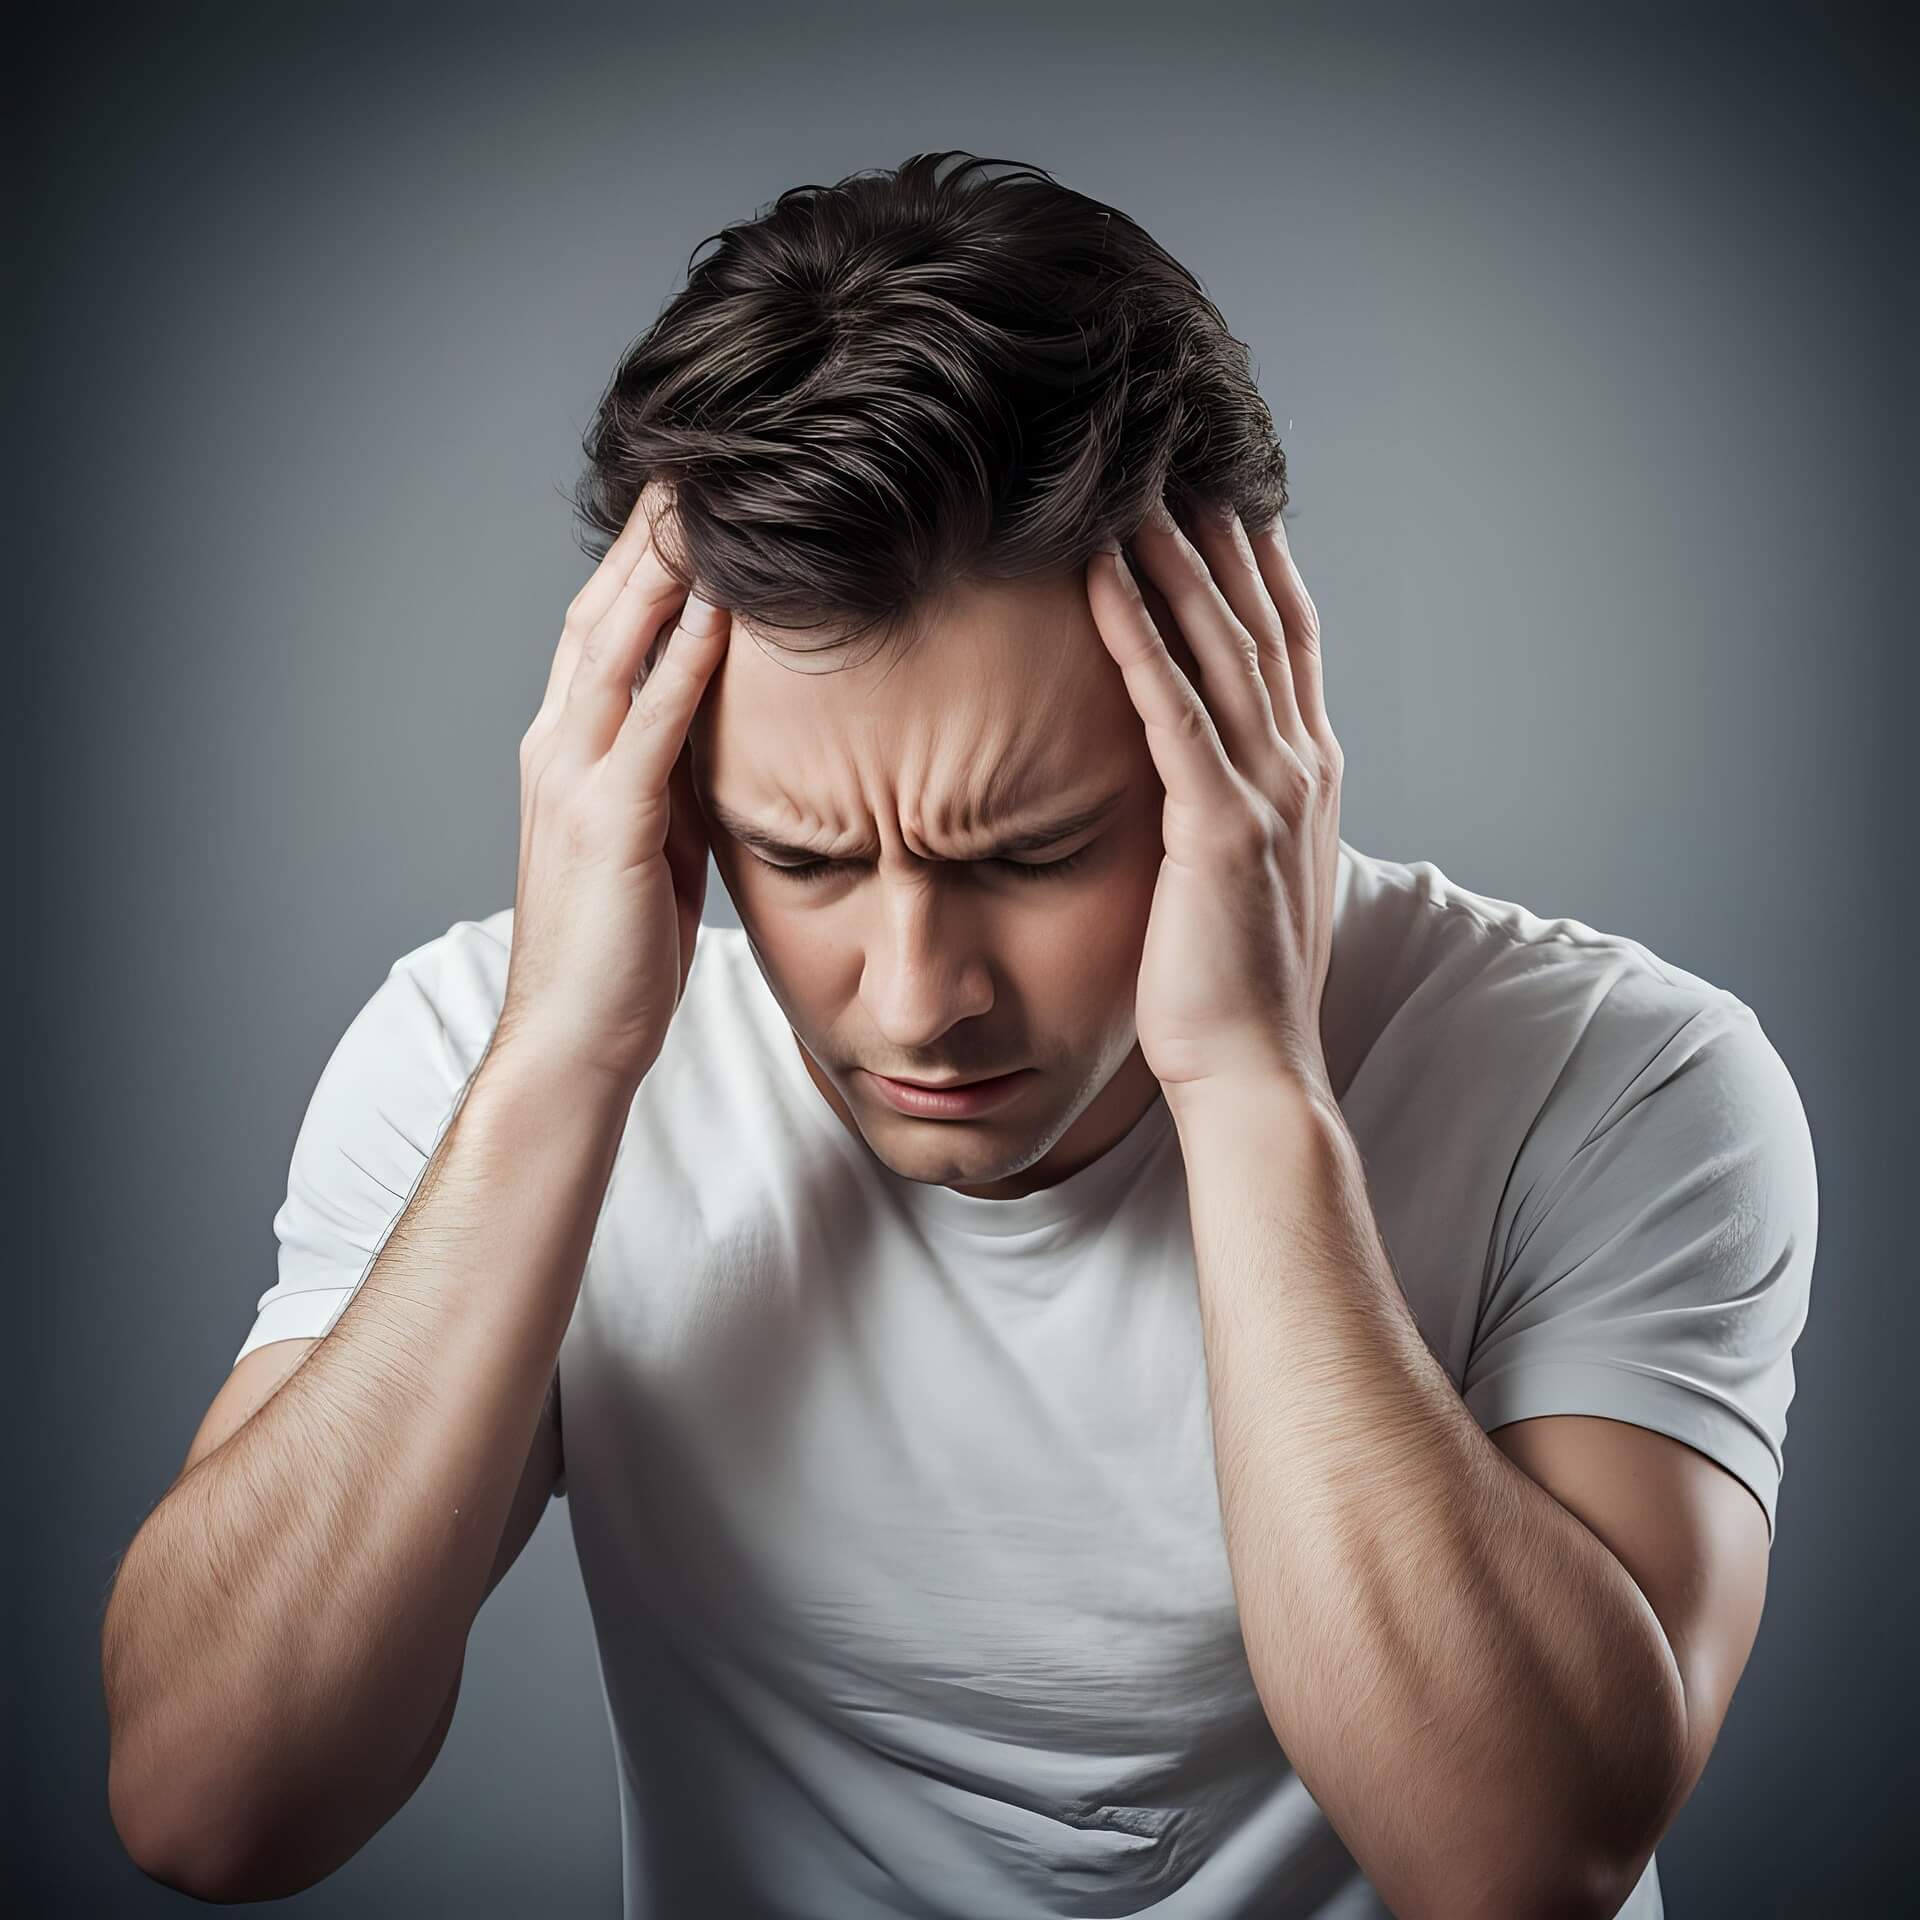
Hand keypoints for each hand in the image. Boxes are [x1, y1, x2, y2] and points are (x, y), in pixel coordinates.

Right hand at [493, 478, 730, 1094]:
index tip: (688, 503)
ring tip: (707, 499)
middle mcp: (557, 749)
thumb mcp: (650, 844)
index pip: (601, 631)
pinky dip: (685, 658)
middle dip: (648, 536)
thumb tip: (721, 730)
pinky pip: (652, 721)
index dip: (641, 562)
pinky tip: (721, 607)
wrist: (576, 1039)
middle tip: (697, 463)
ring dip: (664, 569)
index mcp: (565, 753)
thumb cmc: (620, 952)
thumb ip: (670, 778)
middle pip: (601, 613)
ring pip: (616, 646)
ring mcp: (575, 780)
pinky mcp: (610, 821)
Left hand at [1086, 494, 1342, 1108]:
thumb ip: (1240, 804)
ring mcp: (1269, 792)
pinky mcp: (1219, 828)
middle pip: (1260, 613)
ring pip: (1219, 641)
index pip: (1284, 635)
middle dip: (1218, 524)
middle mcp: (1302, 764)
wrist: (1256, 1073)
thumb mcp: (1250, 874)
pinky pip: (1171, 707)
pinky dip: (1137, 631)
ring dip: (1173, 552)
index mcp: (1309, 772)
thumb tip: (1204, 766)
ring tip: (1128, 477)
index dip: (1254, 554)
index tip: (1215, 483)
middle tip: (1172, 445)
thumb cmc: (1234, 984)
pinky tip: (1100, 572)